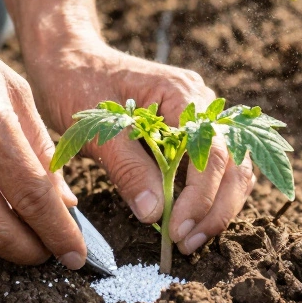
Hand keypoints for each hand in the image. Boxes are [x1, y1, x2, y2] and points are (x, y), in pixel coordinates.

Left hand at [25, 38, 256, 255]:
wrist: (67, 59)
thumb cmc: (76, 83)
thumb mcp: (96, 128)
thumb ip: (127, 168)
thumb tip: (154, 214)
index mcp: (182, 92)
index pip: (210, 150)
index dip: (200, 196)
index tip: (176, 230)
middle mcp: (201, 102)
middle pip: (234, 162)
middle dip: (216, 209)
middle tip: (187, 243)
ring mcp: (200, 116)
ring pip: (232, 168)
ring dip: (217, 207)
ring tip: (190, 240)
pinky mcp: (189, 132)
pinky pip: (212, 167)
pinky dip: (207, 197)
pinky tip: (189, 222)